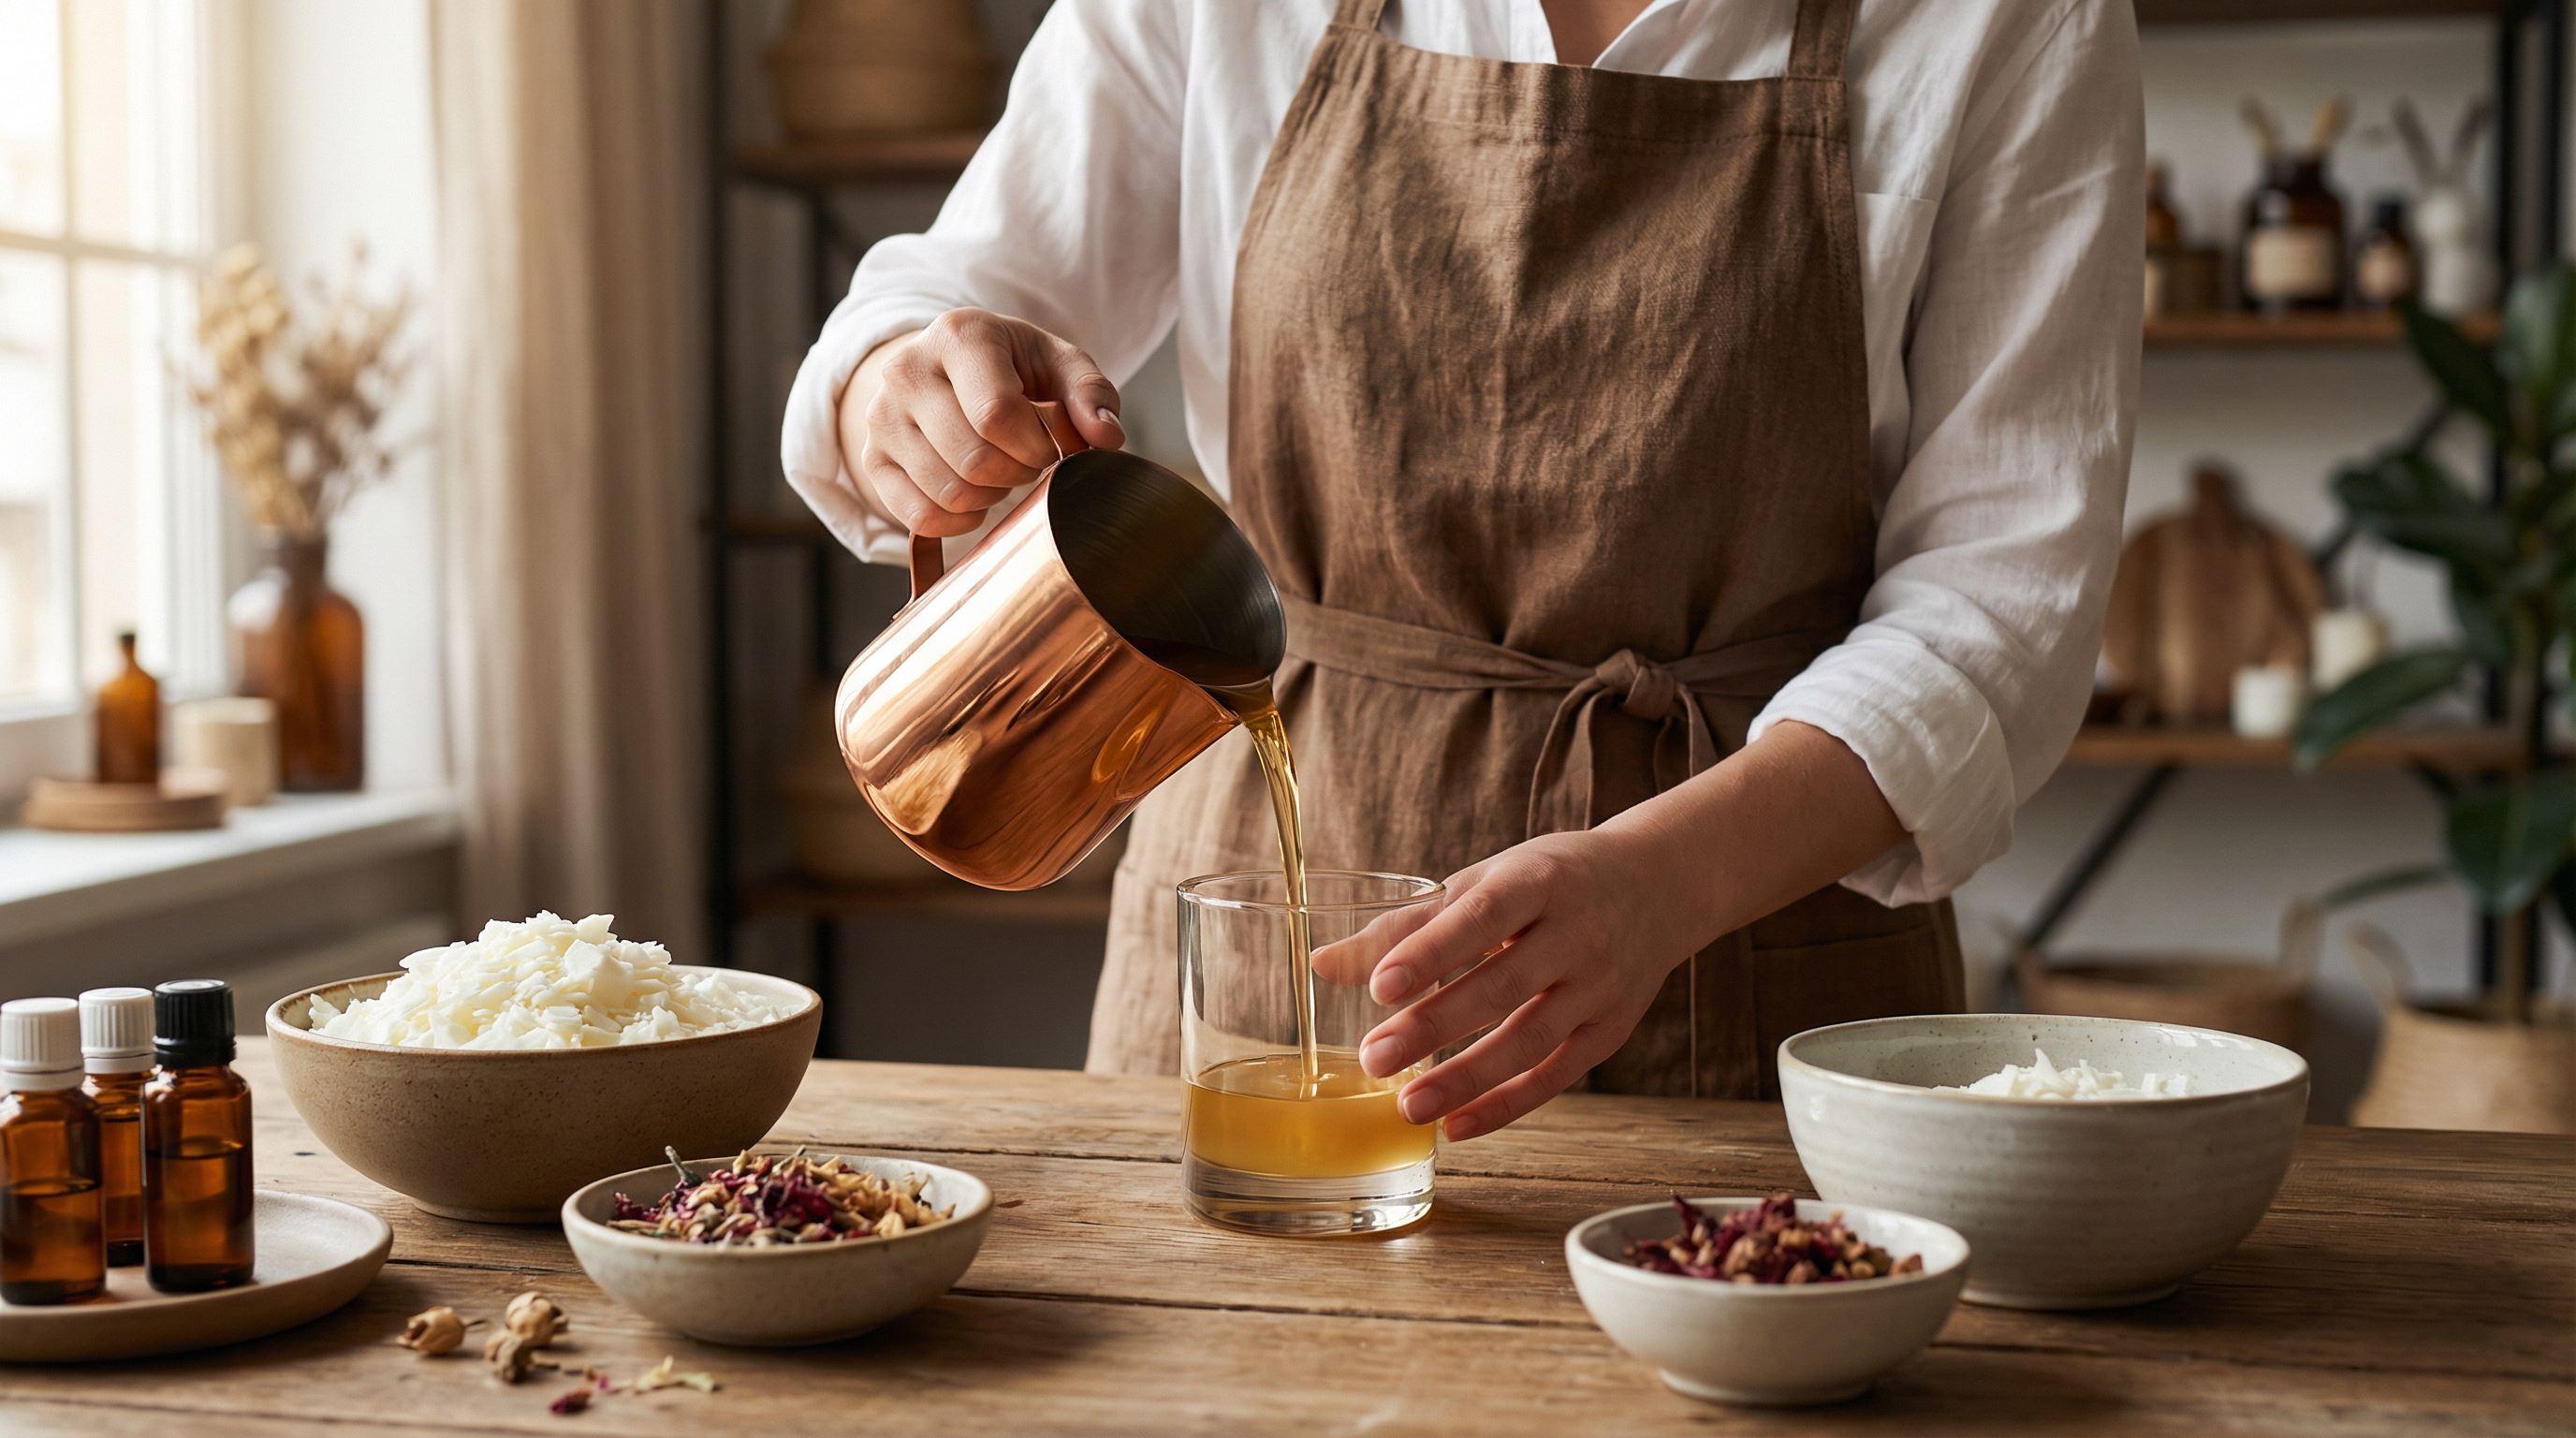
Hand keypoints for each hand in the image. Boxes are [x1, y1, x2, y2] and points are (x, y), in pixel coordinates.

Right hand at [837, 308, 1125, 537]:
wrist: (948, 369)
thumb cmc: (1014, 368)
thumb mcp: (1059, 363)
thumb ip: (1091, 394)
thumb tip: (1105, 438)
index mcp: (959, 336)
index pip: (997, 414)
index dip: (1037, 446)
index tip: (1051, 445)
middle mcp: (908, 370)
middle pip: (975, 459)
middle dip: (1018, 472)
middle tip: (1027, 458)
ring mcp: (882, 417)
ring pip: (949, 492)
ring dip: (991, 496)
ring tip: (1000, 469)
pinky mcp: (872, 458)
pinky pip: (920, 516)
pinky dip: (959, 520)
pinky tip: (974, 496)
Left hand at [1330, 720, 1906, 1141]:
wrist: (1658, 885)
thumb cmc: (1549, 881)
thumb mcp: (1486, 881)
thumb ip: (1409, 925)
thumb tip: (1325, 964)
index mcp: (1537, 881)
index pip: (1481, 917)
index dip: (1431, 952)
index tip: (1381, 987)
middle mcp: (1576, 933)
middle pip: (1501, 986)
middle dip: (1434, 1026)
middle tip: (1373, 1059)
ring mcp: (1599, 986)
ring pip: (1529, 1040)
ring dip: (1465, 1078)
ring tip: (1406, 1107)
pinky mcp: (1610, 1030)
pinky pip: (1555, 1076)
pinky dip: (1505, 1105)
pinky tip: (1455, 1127)